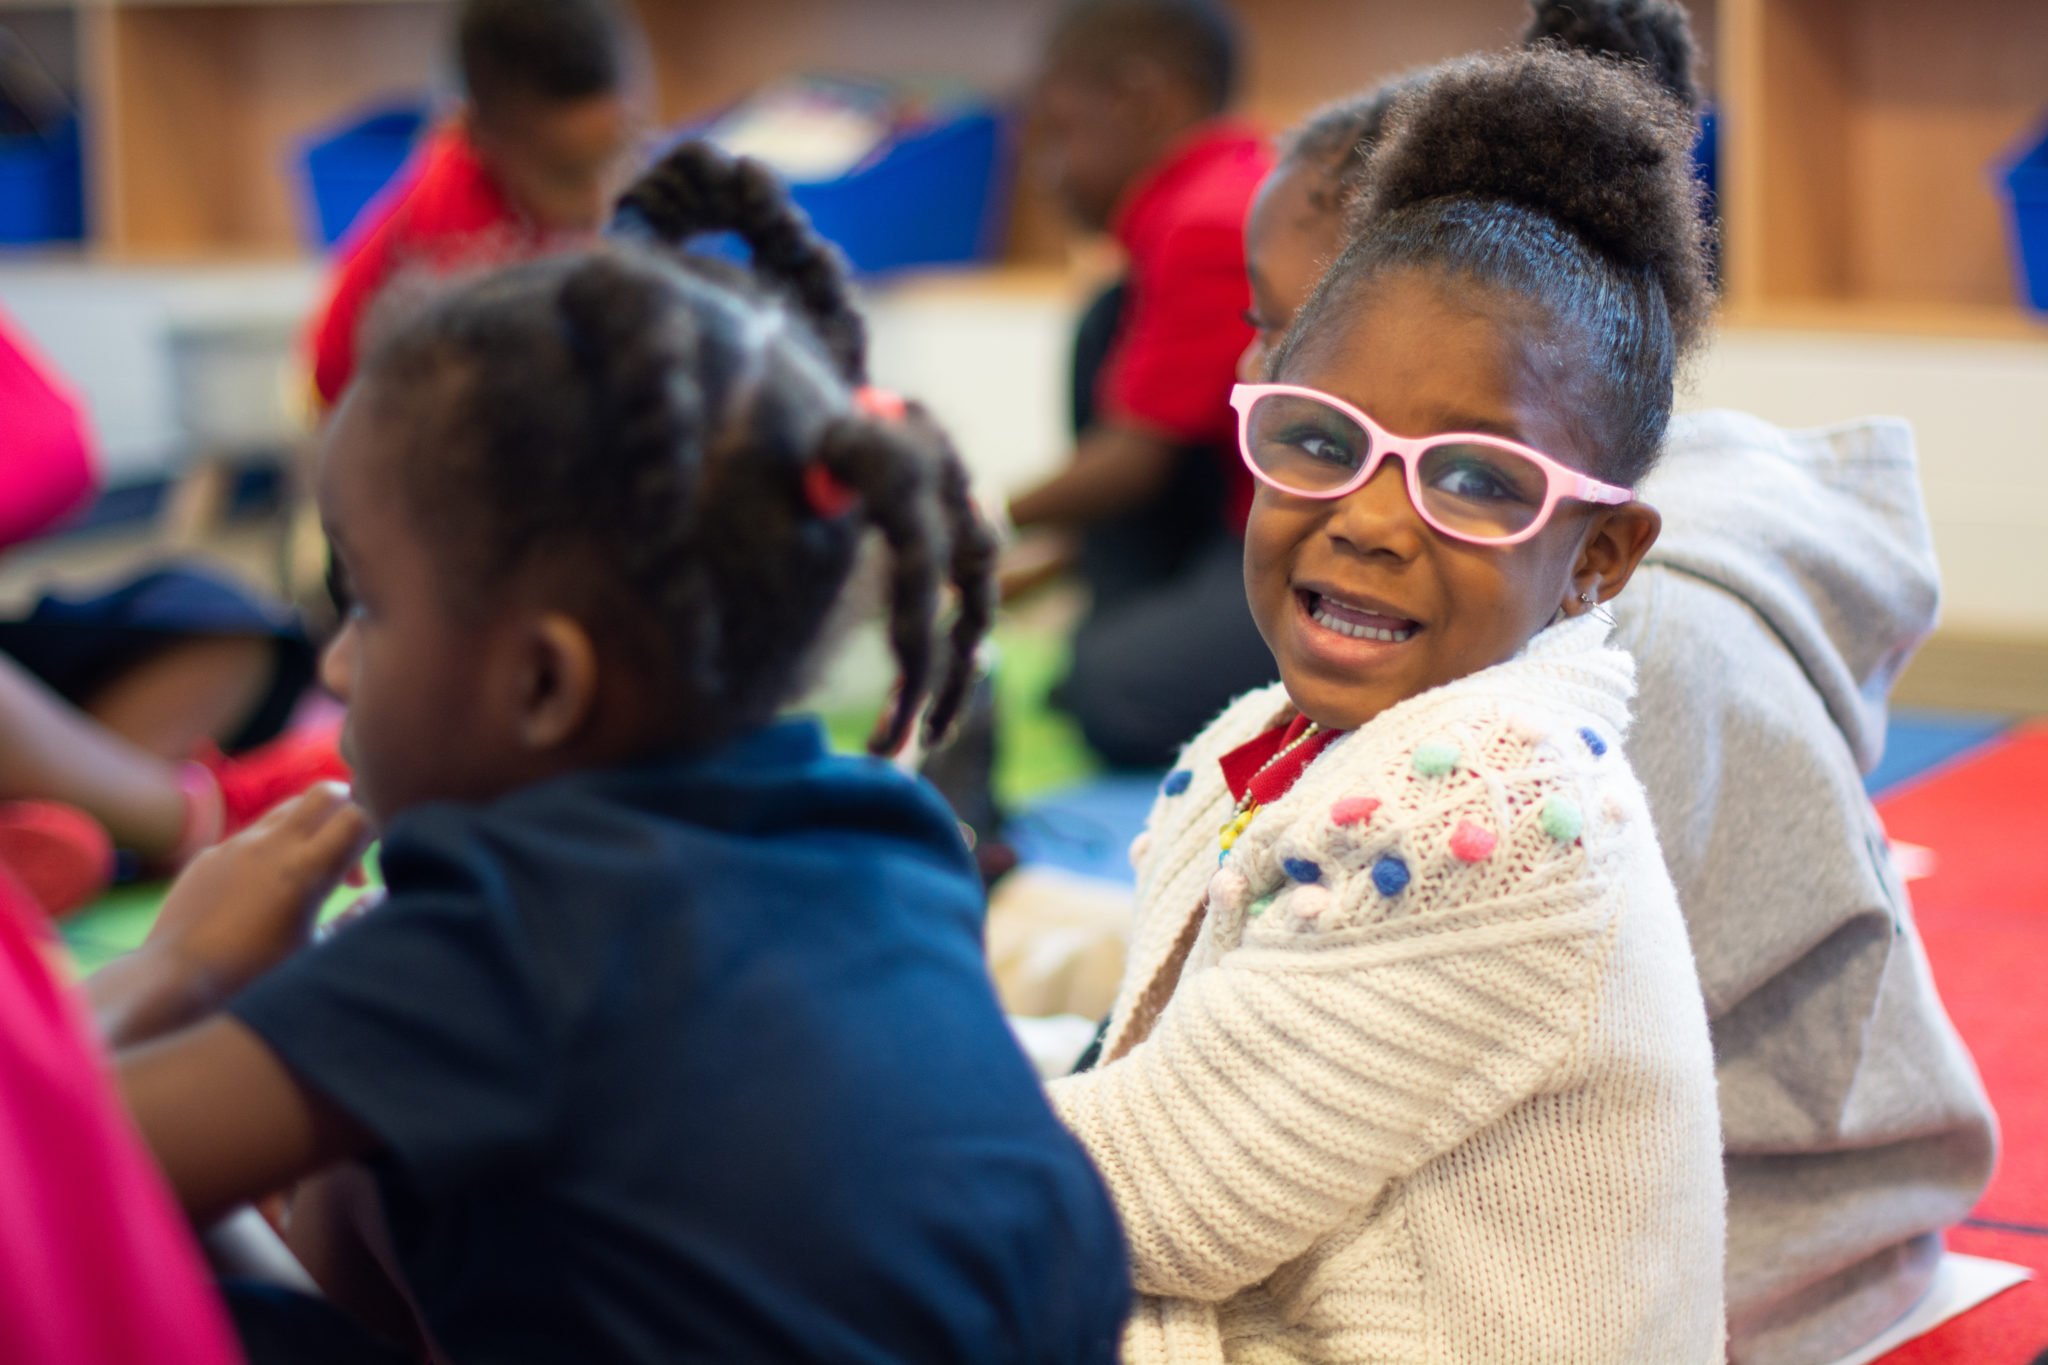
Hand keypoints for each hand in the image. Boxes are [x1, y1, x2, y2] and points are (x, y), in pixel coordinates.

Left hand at [146, 782, 371, 1005]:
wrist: (174, 981)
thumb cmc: (253, 977)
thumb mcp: (316, 951)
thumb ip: (355, 916)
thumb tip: (378, 893)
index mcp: (306, 871)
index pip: (359, 816)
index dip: (375, 829)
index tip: (375, 858)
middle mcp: (272, 846)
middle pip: (326, 792)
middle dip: (346, 808)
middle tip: (348, 847)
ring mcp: (236, 845)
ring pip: (288, 808)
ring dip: (309, 826)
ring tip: (308, 869)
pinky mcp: (209, 854)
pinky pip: (252, 833)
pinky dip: (273, 846)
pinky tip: (265, 888)